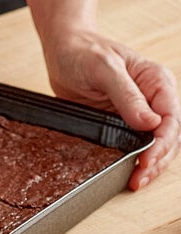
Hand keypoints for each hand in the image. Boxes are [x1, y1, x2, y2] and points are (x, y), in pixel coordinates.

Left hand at [44, 29, 180, 189]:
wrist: (64, 51)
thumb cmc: (84, 52)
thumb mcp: (104, 68)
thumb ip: (127, 95)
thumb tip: (150, 122)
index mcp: (157, 82)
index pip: (171, 119)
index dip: (161, 144)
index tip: (146, 161)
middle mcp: (153, 98)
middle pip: (168, 137)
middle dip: (157, 160)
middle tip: (139, 179)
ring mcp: (138, 112)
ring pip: (155, 145)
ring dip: (149, 165)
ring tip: (136, 181)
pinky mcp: (121, 122)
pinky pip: (134, 144)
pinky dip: (134, 159)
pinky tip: (127, 172)